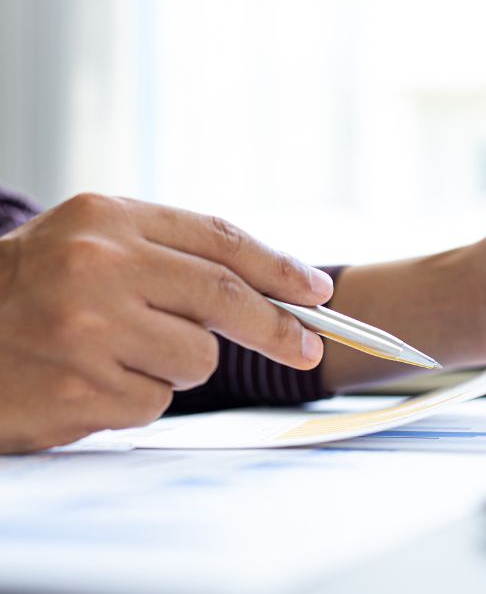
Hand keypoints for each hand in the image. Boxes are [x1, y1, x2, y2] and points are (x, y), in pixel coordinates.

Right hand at [0, 194, 331, 452]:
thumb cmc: (33, 289)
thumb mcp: (94, 244)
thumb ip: (174, 256)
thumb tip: (274, 289)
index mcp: (107, 219)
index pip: (220, 239)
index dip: (279, 267)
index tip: (317, 291)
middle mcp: (98, 267)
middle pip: (225, 299)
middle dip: (278, 327)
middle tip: (308, 346)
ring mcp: (89, 331)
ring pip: (197, 360)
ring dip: (177, 364)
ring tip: (117, 350)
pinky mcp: (83, 390)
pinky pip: (156, 401)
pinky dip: (139, 395)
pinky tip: (91, 379)